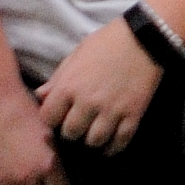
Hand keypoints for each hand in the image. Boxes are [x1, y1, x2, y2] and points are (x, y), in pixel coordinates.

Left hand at [33, 17, 163, 153]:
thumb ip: (58, 79)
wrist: (144, 38)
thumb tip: (41, 96)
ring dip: (93, 139)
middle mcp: (88, 103)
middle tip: (79, 125)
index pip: (48, 119)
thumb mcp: (76, 55)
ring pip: (94, 141)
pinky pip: (120, 141)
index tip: (59, 116)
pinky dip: (113, 147)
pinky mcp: (133, 115)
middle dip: (72, 131)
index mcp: (69, 87)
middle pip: (70, 133)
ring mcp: (112, 111)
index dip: (52, 119)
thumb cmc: (106, 43)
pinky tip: (110, 144)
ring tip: (95, 133)